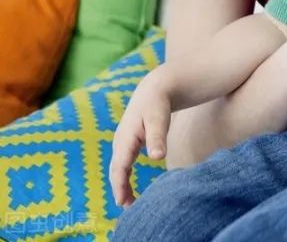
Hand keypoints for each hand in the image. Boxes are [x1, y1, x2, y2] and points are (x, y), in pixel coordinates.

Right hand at [109, 70, 172, 206]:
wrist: (155, 88)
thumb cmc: (158, 102)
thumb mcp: (159, 117)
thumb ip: (158, 136)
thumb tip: (156, 157)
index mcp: (126, 137)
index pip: (120, 166)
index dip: (120, 184)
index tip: (123, 201)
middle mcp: (121, 141)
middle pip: (116, 170)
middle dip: (120, 189)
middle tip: (128, 208)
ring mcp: (123, 142)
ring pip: (118, 168)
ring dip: (121, 185)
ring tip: (128, 202)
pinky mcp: (129, 143)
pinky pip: (123, 164)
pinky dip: (124, 177)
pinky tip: (130, 188)